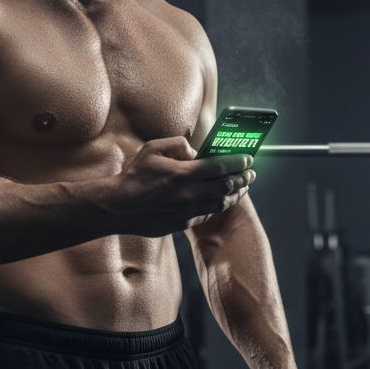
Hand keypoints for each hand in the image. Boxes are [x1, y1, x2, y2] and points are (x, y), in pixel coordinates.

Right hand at [101, 137, 255, 236]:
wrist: (118, 207)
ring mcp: (187, 211)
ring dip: (234, 194)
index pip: (221, 166)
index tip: (248, 159)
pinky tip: (221, 200)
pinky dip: (218, 206)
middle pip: (226, 186)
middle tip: (251, 173)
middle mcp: (189, 194)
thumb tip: (196, 152)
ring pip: (220, 203)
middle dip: (242, 179)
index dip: (238, 162)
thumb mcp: (153, 148)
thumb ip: (178, 144)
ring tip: (242, 188)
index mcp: (183, 173)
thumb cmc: (134, 175)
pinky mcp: (182, 223)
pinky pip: (207, 214)